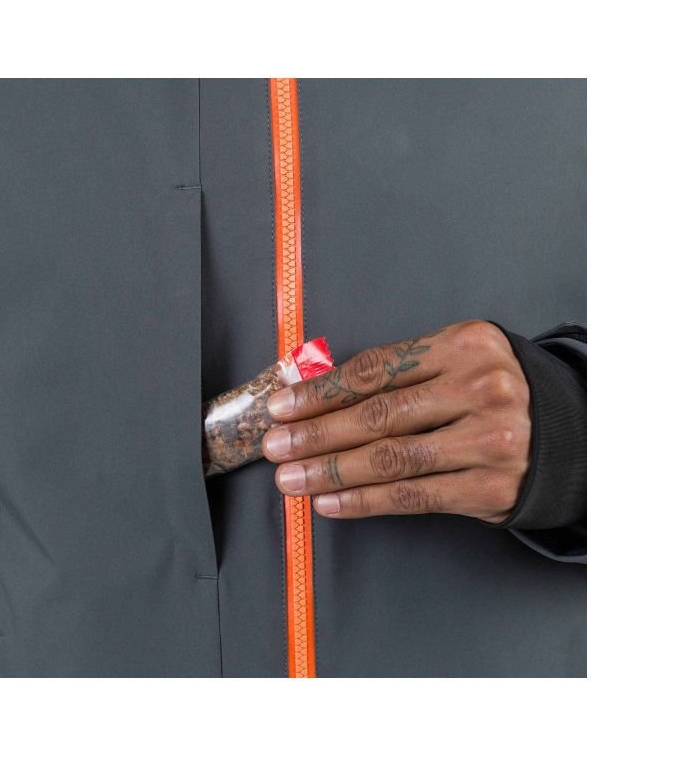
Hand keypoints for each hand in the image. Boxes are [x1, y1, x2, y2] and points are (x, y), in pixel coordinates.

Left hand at [262, 321, 530, 522]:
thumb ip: (400, 372)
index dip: (321, 390)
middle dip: (316, 433)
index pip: (376, 369)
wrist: (571, 432)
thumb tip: (316, 390)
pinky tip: (331, 501)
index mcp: (465, 345)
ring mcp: (489, 440)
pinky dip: (364, 501)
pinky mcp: (491, 487)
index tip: (283, 405)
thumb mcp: (458, 361)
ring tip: (292, 478)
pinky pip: (413, 495)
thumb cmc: (496, 392)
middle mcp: (481, 388)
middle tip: (275, 445)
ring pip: (390, 458)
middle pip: (377, 414)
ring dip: (330, 471)